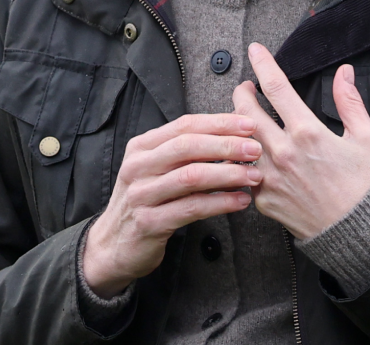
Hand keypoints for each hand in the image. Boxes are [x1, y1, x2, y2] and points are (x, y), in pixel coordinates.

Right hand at [80, 112, 264, 297]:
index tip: (249, 124)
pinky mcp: (149, 223)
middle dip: (226, 145)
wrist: (113, 246)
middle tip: (255, 149)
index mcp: (142, 147)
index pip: (185, 125)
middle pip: (187, 146)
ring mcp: (141, 195)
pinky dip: (220, 203)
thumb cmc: (146, 201)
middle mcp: (138, 167)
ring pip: (191, 177)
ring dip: (228, 174)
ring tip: (254, 175)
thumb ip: (187, 150)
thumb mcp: (158, 169)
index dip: (219, 123)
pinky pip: (191, 208)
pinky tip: (240, 201)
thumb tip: (233, 131)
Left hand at [232, 43, 369, 239]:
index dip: (263, 63)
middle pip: (244, 111)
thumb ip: (350, 102)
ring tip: (245, 120)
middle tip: (246, 88)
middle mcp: (282, 153)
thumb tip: (344, 73)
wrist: (357, 233)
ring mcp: (269, 178)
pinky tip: (247, 155)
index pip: (276, 88)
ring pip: (237, 143)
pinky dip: (242, 160)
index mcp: (308, 133)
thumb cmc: (364, 186)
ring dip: (237, 127)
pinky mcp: (262, 199)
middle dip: (241, 93)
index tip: (255, 50)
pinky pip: (243, 173)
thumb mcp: (366, 138)